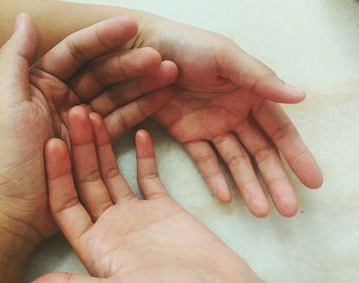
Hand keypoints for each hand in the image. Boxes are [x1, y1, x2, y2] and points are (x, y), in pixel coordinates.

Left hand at [0, 14, 176, 242]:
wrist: (16, 212)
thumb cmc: (8, 158)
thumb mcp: (4, 104)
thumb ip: (14, 58)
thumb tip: (24, 17)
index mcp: (38, 83)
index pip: (75, 52)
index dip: (102, 37)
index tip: (131, 25)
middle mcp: (60, 97)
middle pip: (100, 72)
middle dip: (129, 63)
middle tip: (159, 58)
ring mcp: (79, 121)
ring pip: (115, 94)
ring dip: (141, 83)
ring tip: (169, 73)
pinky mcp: (93, 143)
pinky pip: (120, 121)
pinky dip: (140, 109)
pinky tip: (161, 97)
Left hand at [35, 106, 259, 282]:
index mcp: (95, 246)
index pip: (66, 204)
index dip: (56, 174)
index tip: (51, 142)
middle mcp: (111, 228)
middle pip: (88, 182)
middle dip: (80, 148)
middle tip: (75, 112)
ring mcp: (137, 217)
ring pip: (113, 175)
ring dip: (104, 146)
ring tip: (96, 114)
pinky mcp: (164, 210)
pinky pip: (148, 178)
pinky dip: (143, 156)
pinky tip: (138, 132)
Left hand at [131, 19, 322, 216]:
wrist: (144, 52)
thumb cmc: (188, 46)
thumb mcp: (225, 56)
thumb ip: (258, 77)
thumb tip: (299, 95)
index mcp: (251, 94)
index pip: (279, 130)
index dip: (296, 155)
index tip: (313, 181)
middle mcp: (235, 113)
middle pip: (261, 153)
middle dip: (275, 180)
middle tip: (289, 210)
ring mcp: (211, 125)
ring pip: (235, 161)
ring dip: (248, 186)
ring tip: (260, 212)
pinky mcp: (187, 133)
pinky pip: (204, 159)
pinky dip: (215, 178)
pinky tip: (227, 197)